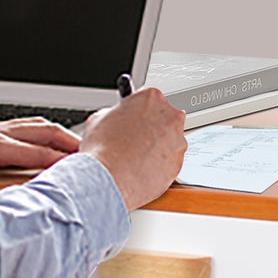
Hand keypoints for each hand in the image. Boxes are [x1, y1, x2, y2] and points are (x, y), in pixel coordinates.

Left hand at [0, 104, 80, 198]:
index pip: (35, 152)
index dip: (60, 161)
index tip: (83, 168)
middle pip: (42, 131)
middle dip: (68, 141)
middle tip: (92, 152)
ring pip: (32, 125)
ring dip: (55, 133)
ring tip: (73, 145)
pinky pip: (19, 126)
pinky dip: (37, 131)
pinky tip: (36, 139)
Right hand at [79, 87, 185, 210]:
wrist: (110, 179)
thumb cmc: (103, 150)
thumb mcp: (98, 119)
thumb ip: (112, 114)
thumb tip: (114, 118)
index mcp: (151, 98)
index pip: (148, 99)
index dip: (137, 111)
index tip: (133, 118)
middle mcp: (170, 116)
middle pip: (163, 118)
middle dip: (151, 127)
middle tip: (135, 138)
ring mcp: (178, 140)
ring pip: (168, 141)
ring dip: (156, 147)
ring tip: (135, 157)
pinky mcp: (179, 163)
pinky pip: (169, 161)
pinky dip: (158, 165)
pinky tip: (141, 169)